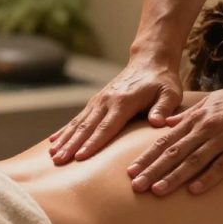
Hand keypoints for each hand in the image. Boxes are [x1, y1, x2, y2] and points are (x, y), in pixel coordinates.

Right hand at [49, 58, 182, 164]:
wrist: (149, 61)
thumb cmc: (162, 81)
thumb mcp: (170, 93)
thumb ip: (164, 108)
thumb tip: (158, 122)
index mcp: (123, 102)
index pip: (106, 127)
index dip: (93, 143)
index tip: (80, 158)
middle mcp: (106, 101)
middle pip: (86, 127)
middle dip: (72, 146)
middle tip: (59, 161)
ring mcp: (98, 101)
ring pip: (78, 124)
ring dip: (65, 140)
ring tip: (53, 156)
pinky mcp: (95, 102)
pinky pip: (77, 119)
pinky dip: (64, 131)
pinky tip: (53, 142)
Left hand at [127, 76, 222, 195]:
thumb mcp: (210, 102)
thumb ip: (187, 115)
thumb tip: (166, 124)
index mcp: (196, 119)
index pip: (165, 140)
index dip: (147, 157)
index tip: (130, 171)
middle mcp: (206, 128)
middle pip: (174, 152)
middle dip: (153, 170)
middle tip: (135, 186)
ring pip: (194, 160)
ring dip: (174, 176)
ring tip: (157, 191)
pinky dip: (207, 178)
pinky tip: (194, 190)